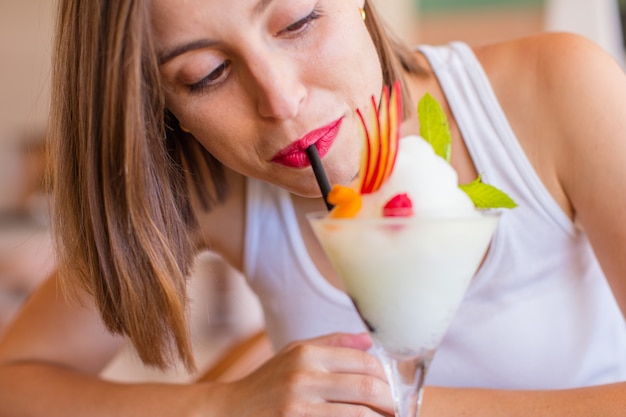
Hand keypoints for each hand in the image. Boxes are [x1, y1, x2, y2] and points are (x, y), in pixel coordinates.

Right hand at [207, 332, 393, 415]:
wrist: (229, 412)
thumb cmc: (266, 383)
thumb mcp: (294, 353)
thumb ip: (333, 344)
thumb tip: (369, 340)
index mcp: (307, 353)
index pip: (364, 361)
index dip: (387, 379)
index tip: (392, 391)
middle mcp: (304, 376)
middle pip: (368, 387)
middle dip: (390, 403)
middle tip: (395, 411)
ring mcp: (300, 405)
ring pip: (360, 414)